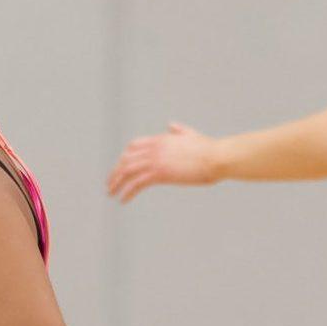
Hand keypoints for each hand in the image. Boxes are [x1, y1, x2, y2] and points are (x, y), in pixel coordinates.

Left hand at [107, 123, 221, 202]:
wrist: (216, 157)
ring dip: (116, 183)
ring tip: (112, 194)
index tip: (119, 169)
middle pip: (126, 159)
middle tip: (110, 185)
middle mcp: (155, 148)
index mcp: (161, 139)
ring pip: (127, 171)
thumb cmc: (208, 149)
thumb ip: (179, 130)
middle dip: (115, 172)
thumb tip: (171, 125)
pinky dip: (127, 192)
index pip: (133, 146)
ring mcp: (156, 160)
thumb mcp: (191, 135)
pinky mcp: (160, 173)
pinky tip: (123, 200)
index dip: (123, 158)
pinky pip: (137, 183)